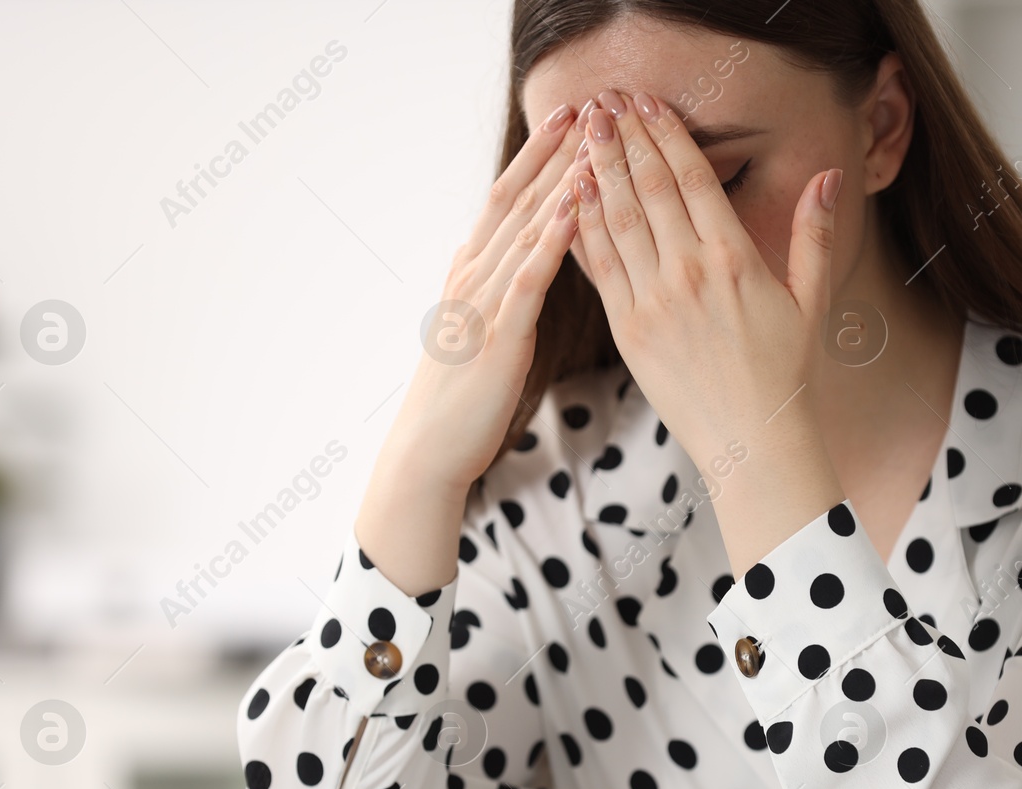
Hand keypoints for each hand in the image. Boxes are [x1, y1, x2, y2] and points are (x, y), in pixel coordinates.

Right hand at [356, 102, 588, 593]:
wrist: (429, 450)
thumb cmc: (461, 397)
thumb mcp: (479, 330)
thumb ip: (498, 290)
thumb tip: (520, 258)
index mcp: (471, 273)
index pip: (507, 200)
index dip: (539, 156)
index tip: (571, 117)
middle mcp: (472, 277)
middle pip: (517, 200)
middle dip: (555, 152)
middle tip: (590, 105)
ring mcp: (483, 304)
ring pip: (525, 229)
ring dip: (559, 182)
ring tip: (593, 140)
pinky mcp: (497, 337)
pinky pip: (527, 279)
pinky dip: (551, 241)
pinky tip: (573, 211)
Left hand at [571, 89, 842, 465]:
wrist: (754, 441)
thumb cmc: (786, 372)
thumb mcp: (811, 299)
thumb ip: (813, 233)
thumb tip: (828, 177)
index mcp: (735, 259)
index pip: (692, 179)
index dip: (666, 134)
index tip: (647, 101)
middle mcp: (690, 274)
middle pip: (648, 189)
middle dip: (624, 138)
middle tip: (604, 100)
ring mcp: (654, 303)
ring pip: (617, 221)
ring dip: (598, 170)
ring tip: (583, 130)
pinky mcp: (629, 332)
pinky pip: (600, 268)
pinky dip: (583, 226)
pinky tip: (572, 193)